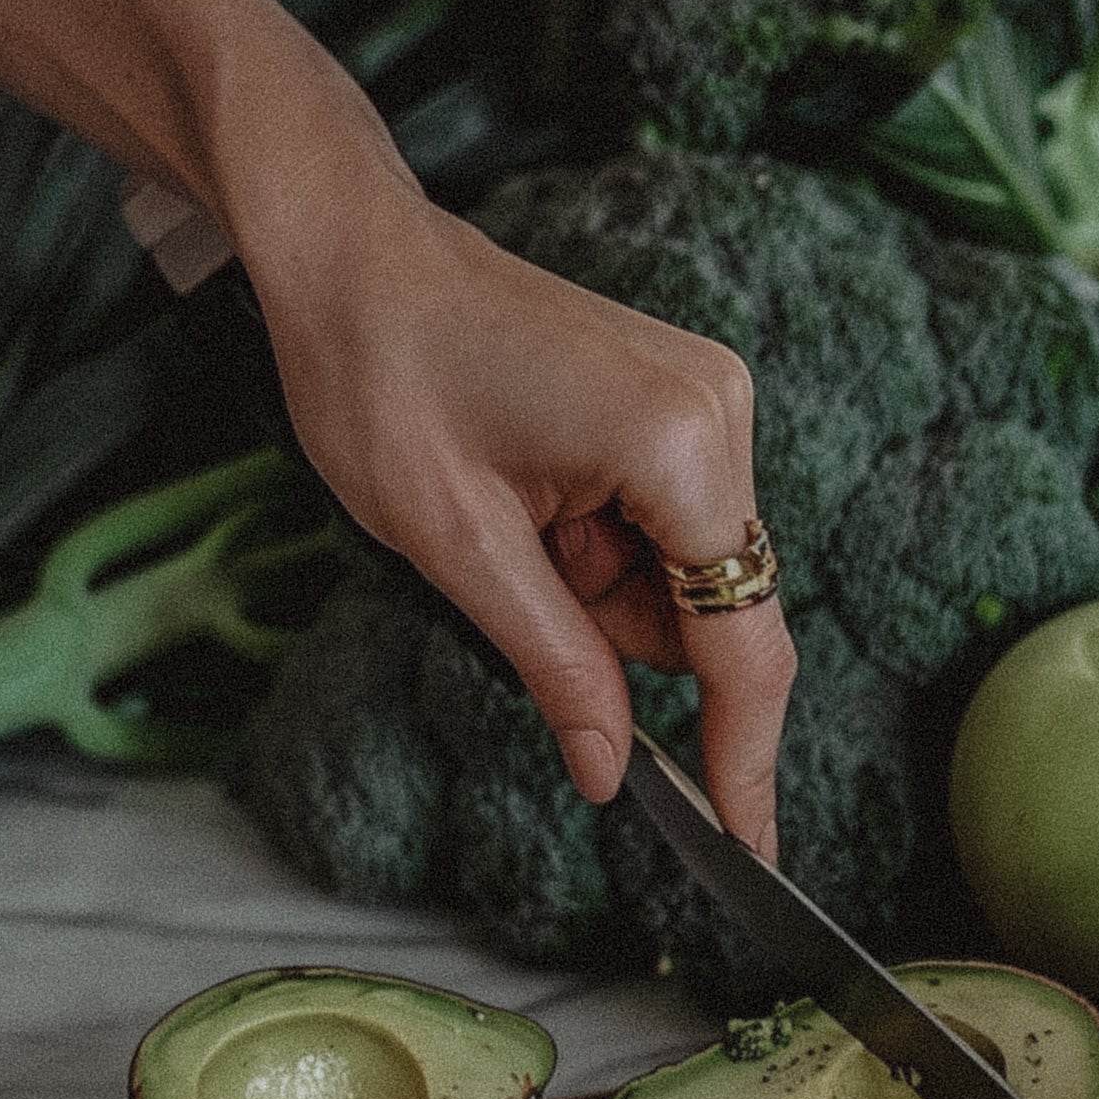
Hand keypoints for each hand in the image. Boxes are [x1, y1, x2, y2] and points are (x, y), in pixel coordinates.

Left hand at [240, 150, 795, 857]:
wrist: (349, 251)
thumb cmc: (381, 372)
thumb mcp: (458, 548)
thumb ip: (558, 668)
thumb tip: (611, 774)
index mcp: (679, 445)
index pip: (743, 643)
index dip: (743, 758)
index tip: (749, 848)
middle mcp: (721, 413)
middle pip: (719, 612)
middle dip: (625, 639)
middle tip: (519, 587)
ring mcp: (709, 399)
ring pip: (690, 577)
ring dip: (605, 593)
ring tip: (510, 523)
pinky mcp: (684, 401)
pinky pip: (672, 529)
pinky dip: (607, 553)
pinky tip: (536, 507)